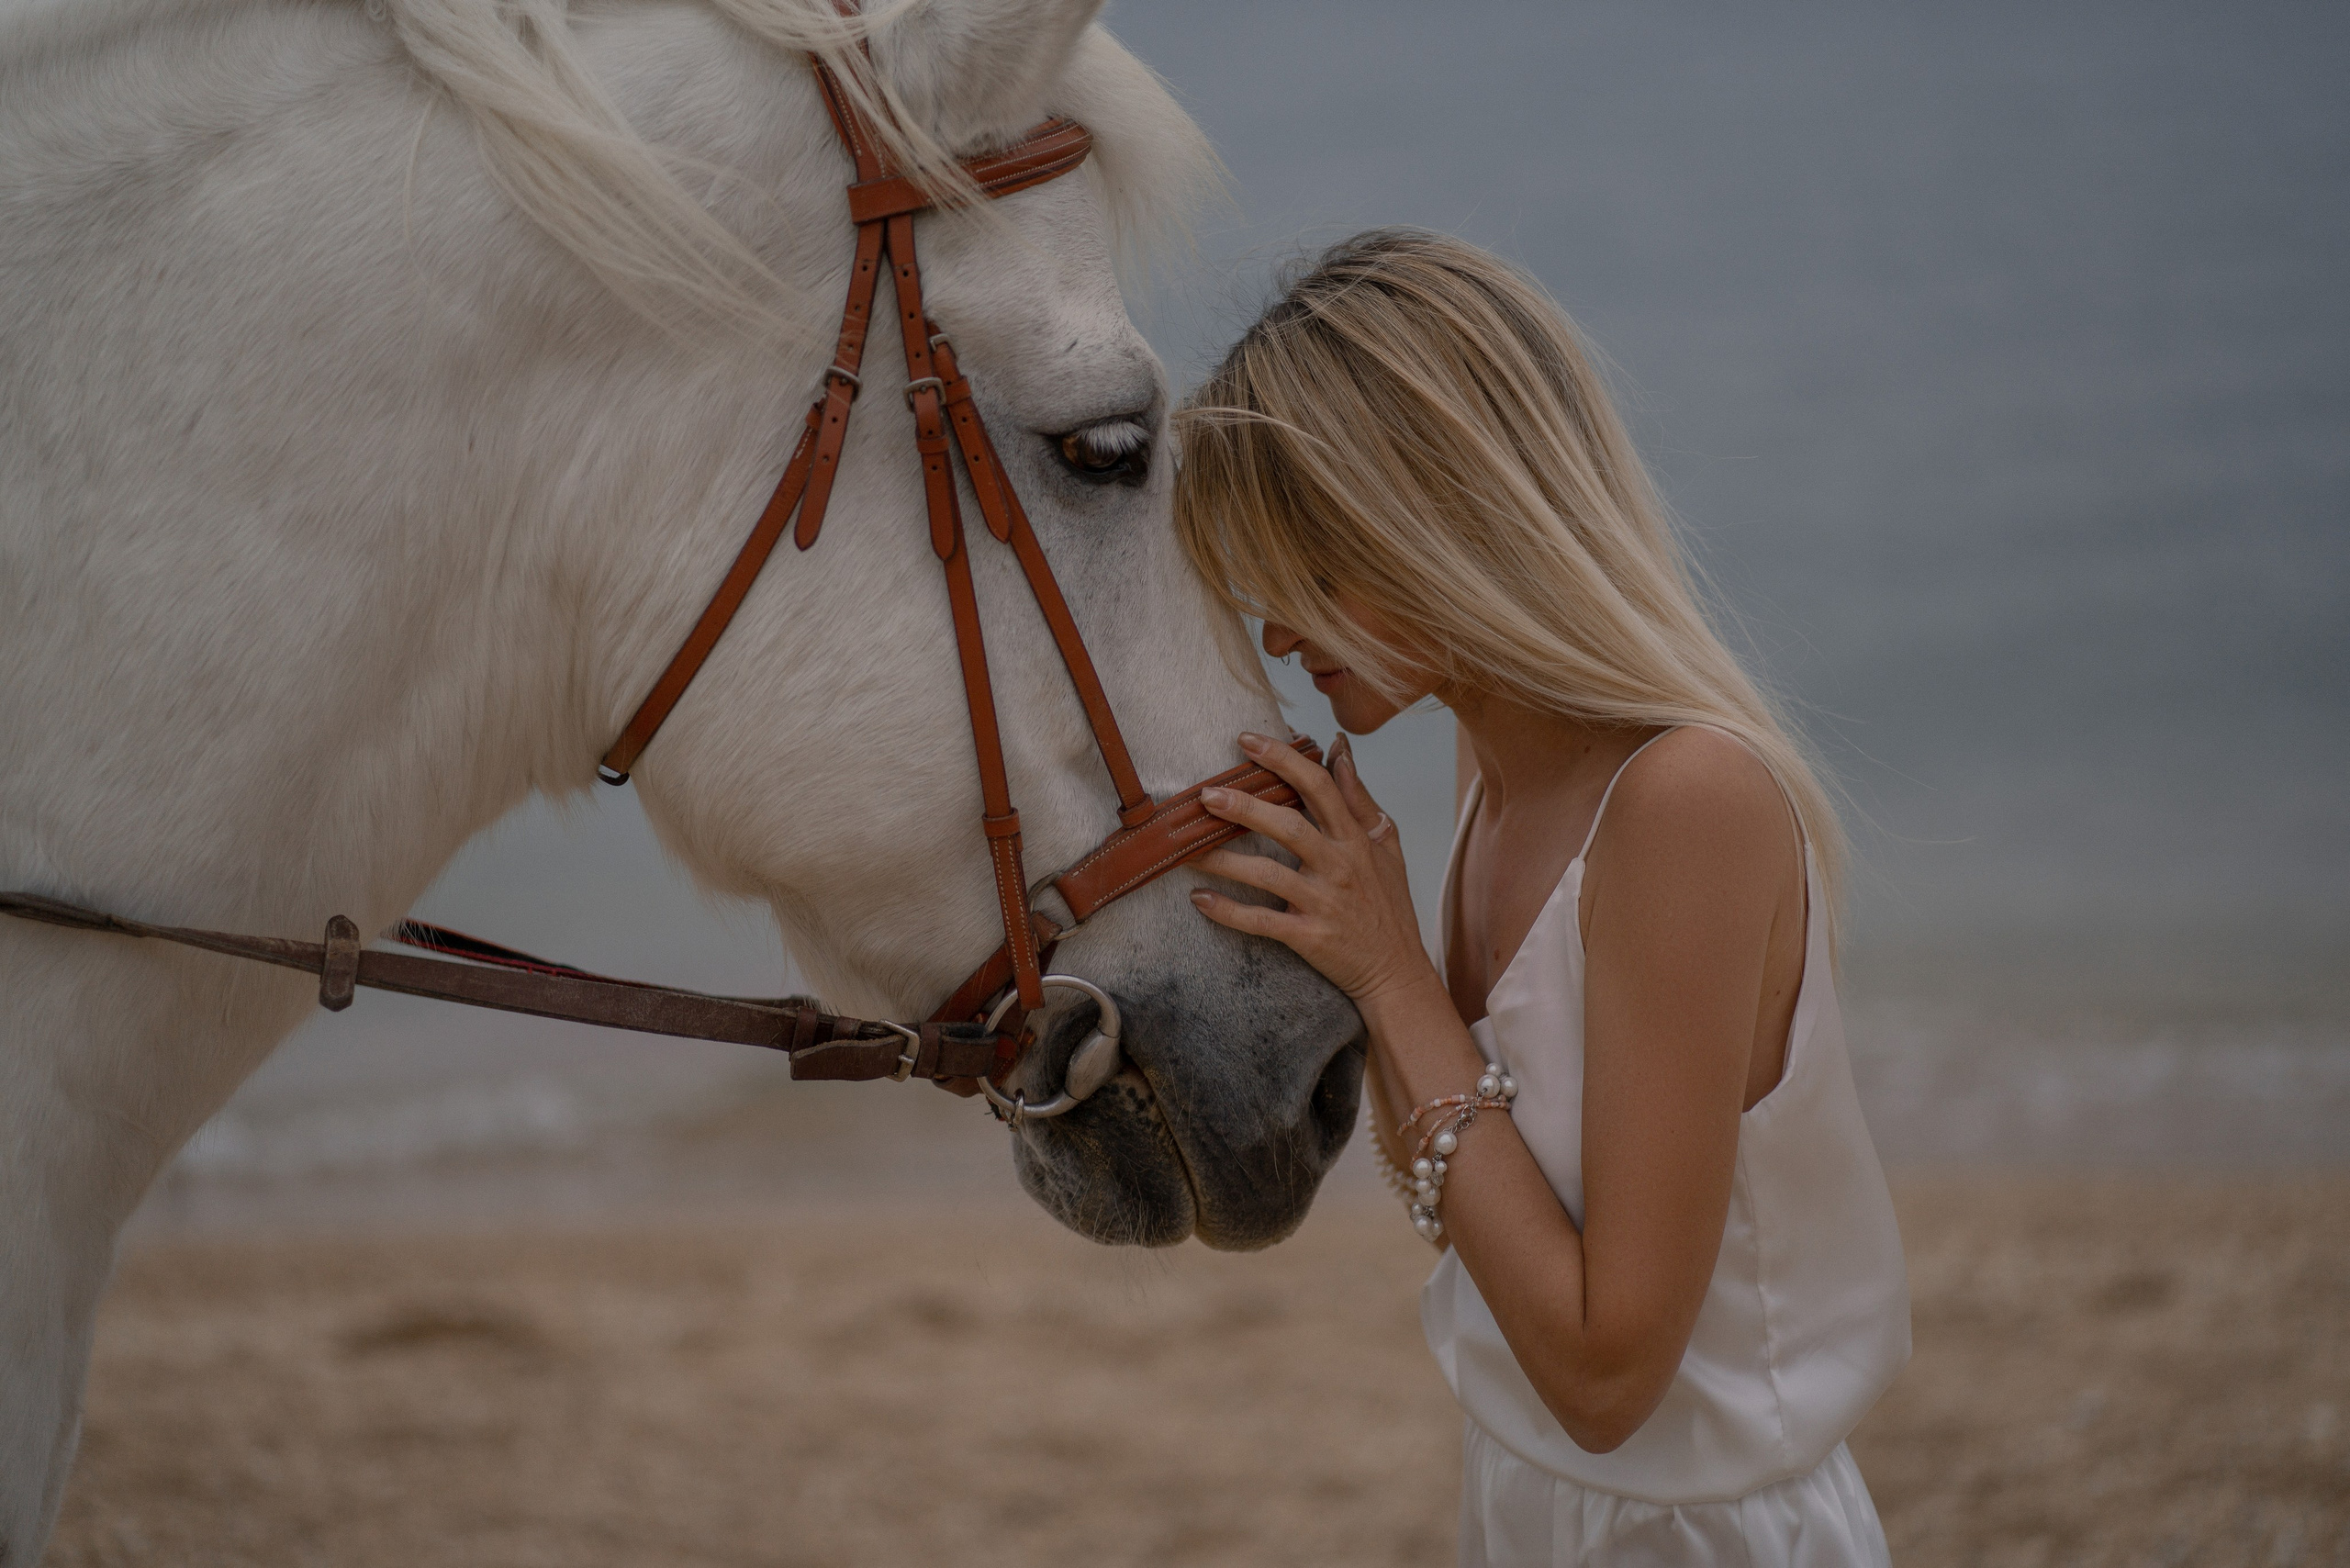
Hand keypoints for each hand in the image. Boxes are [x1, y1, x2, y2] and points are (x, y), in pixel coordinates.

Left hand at [1190, 732, 1439, 1011]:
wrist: (1396, 971)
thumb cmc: (1388, 904)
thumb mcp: (1386, 844)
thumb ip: (1359, 796)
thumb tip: (1339, 748)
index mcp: (1355, 839)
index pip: (1319, 787)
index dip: (1283, 759)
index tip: (1247, 740)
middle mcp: (1339, 867)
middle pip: (1288, 827)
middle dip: (1244, 807)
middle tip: (1206, 794)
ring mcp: (1323, 903)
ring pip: (1267, 874)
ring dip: (1223, 860)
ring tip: (1187, 848)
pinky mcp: (1309, 937)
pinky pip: (1262, 922)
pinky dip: (1229, 912)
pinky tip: (1200, 899)